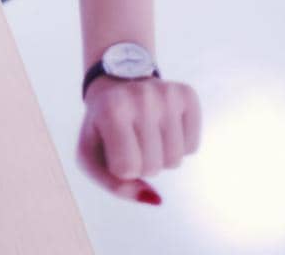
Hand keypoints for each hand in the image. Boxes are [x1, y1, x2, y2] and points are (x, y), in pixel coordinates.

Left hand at [75, 74, 200, 203]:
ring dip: (161, 157)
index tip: (113, 147)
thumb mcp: (91, 157)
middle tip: (130, 139)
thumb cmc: (102, 128)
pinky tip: (164, 127)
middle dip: (141, 164)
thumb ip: (116, 186)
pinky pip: (192, 147)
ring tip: (146, 133)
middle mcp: (141, 96)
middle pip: (153, 167)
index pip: (127, 169)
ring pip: (175, 161)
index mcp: (111, 108)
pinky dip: (180, 146)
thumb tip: (157, 199)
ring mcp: (166, 93)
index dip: (121, 169)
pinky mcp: (187, 94)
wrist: (116, 85)